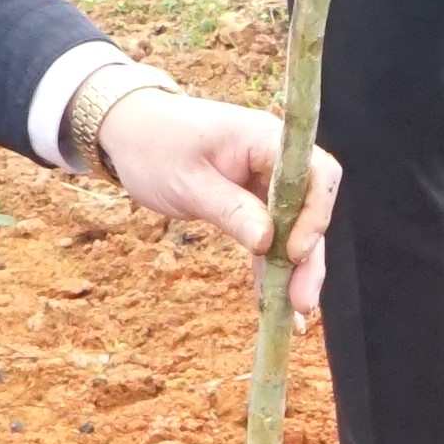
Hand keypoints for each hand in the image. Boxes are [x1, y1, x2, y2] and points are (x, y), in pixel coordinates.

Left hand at [95, 89, 337, 320]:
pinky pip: (271, 232)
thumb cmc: (154, 147)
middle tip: (302, 301)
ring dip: (294, 268)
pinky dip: (270, 264)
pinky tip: (272, 299)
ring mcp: (265, 180)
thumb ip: (229, 209)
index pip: (314, 173)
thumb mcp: (187, 182)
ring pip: (294, 226)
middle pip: (311, 206)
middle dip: (309, 255)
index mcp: (265, 139)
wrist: (129, 131)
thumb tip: (268, 241)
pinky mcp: (252, 199)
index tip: (295, 253)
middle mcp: (275, 158)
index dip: (315, 214)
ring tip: (294, 311)